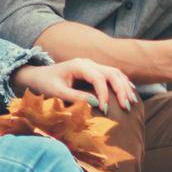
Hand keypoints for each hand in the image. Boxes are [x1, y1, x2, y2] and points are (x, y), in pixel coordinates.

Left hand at [10, 57, 137, 113]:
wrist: (39, 76)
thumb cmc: (46, 84)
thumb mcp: (58, 92)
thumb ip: (76, 97)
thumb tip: (96, 103)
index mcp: (79, 65)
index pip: (99, 78)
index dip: (104, 93)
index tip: (105, 109)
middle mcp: (89, 63)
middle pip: (112, 73)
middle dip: (121, 89)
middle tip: (126, 106)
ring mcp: (93, 65)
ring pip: (115, 73)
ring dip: (125, 86)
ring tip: (131, 102)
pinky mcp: (95, 71)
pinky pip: (113, 75)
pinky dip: (122, 83)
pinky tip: (129, 93)